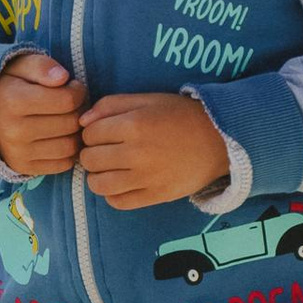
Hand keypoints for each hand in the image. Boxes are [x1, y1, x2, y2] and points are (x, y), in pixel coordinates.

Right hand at [0, 51, 87, 177]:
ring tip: (69, 119)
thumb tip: (63, 78)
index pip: (67, 100)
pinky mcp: (24, 168)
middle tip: (73, 104)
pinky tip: (61, 136)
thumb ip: (42, 66)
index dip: (78, 91)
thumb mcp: (21, 66)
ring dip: (76, 132)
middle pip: (71, 123)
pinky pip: (63, 164)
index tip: (72, 87)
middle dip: (79, 110)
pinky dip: (69, 151)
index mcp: (13, 101)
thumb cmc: (10, 86)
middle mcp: (15, 131)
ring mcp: (18, 153)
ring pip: (70, 146)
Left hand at [76, 90, 228, 211]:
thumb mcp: (148, 99)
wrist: (219, 139)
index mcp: (134, 124)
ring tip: (109, 169)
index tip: (103, 133)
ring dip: (98, 176)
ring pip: (98, 184)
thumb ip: (111, 104)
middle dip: (92, 153)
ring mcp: (146, 178)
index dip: (92, 132)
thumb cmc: (180, 116)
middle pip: (90, 159)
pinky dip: (113, 194)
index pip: (90, 133)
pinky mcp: (155, 196)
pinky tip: (121, 183)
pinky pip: (118, 202)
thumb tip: (83, 122)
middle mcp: (138, 153)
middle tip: (105, 151)